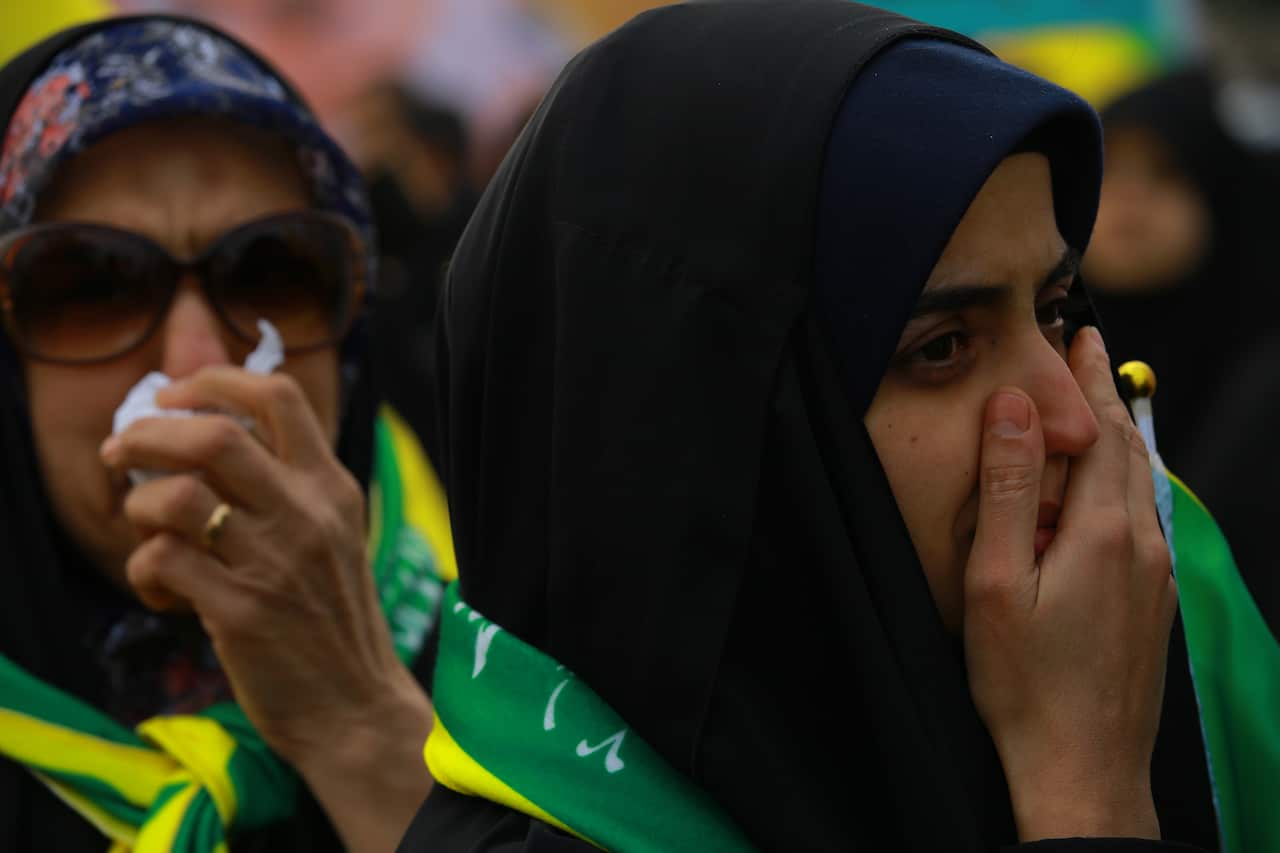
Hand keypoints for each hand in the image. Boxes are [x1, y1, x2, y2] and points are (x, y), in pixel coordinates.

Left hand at [102, 366, 431, 851]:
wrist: (356, 705)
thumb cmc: (331, 617)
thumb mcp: (328, 534)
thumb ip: (282, 483)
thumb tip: (203, 427)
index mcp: (331, 486)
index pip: (278, 395)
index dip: (213, 379)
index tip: (171, 396)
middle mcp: (307, 513)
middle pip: (214, 433)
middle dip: (146, 433)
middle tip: (121, 452)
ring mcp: (274, 562)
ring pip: (175, 497)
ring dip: (138, 509)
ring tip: (147, 533)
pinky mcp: (241, 612)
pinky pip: (160, 563)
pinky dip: (143, 573)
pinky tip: (164, 594)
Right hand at [962, 327, 1175, 841]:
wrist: (1082, 767)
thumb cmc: (1024, 682)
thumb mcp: (995, 582)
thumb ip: (1006, 491)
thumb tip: (1015, 411)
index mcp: (1100, 532)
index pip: (1098, 431)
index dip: (1085, 379)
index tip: (1077, 335)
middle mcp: (1141, 546)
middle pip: (1129, 450)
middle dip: (1105, 396)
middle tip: (1087, 353)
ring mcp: (1155, 577)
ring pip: (1142, 485)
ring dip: (1119, 437)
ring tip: (1097, 407)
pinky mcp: (1154, 604)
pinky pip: (1144, 520)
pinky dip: (1124, 482)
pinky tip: (1108, 489)